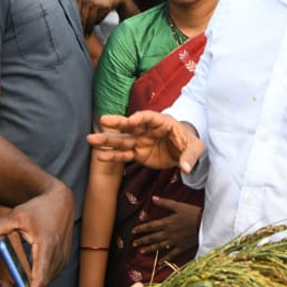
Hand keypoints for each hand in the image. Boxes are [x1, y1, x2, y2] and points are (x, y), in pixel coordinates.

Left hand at [0, 182, 74, 286]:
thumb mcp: (15, 214)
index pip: (40, 281)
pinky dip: (31, 283)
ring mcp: (61, 262)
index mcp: (47, 247)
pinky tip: (16, 278)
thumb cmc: (37, 208)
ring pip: (41, 285)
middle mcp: (57, 258)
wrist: (61, 202)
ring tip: (0, 284)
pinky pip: (45, 279)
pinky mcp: (61, 263)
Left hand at [77, 0, 132, 32]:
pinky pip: (99, 18)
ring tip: (88, 33)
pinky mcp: (104, 6)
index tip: (75, 29)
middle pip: (83, 17)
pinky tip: (97, 23)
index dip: (76, 21)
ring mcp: (96, 2)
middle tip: (81, 35)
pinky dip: (98, 21)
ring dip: (89, 28)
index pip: (76, 12)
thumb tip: (71, 13)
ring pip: (91, 19)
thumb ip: (81, 1)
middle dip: (82, 27)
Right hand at [87, 111, 203, 172]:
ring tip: (91, 139)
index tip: (132, 119)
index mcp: (162, 122)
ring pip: (123, 140)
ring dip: (108, 140)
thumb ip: (189, 157)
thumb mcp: (196, 148)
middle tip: (103, 119)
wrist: (184, 151)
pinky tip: (100, 155)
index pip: (150, 117)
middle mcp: (147, 130)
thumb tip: (185, 168)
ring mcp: (140, 141)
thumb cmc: (190, 144)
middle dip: (118, 122)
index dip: (141, 117)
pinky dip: (113, 156)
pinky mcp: (138, 153)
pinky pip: (124, 155)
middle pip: (131, 125)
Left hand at [131, 196, 199, 261]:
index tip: (133, 232)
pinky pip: (172, 255)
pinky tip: (160, 263)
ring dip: (150, 249)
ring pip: (159, 246)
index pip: (150, 226)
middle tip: (133, 244)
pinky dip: (166, 259)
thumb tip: (153, 198)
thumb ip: (165, 203)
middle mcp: (168, 233)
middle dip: (143, 240)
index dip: (141, 229)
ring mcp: (175, 242)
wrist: (206, 223)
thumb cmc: (192, 213)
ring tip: (141, 252)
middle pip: (153, 237)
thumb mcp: (178, 205)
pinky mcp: (182, 247)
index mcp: (167, 222)